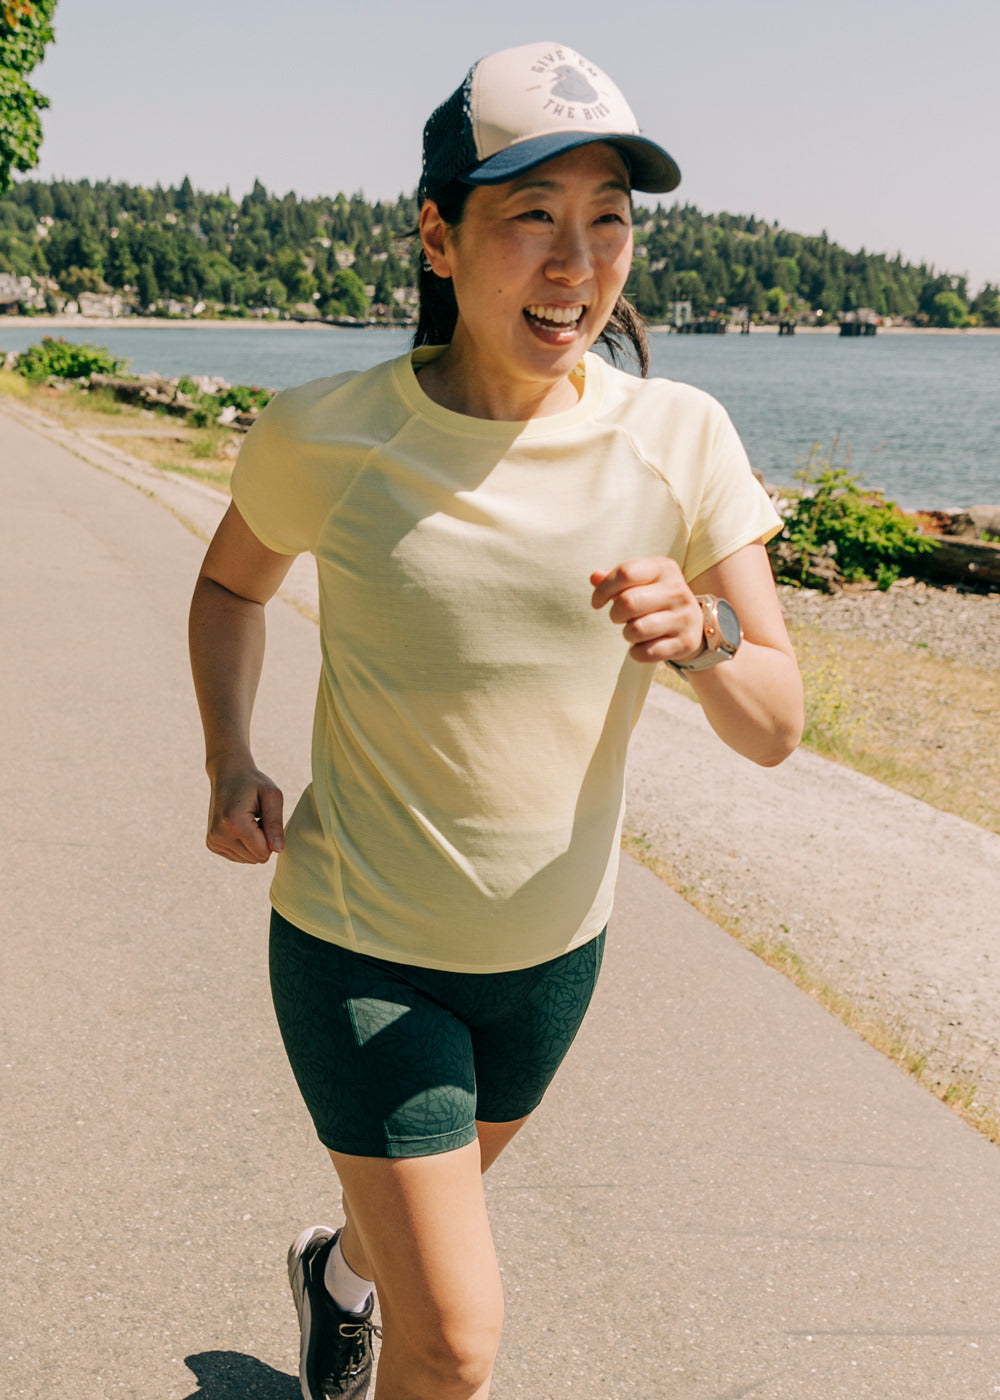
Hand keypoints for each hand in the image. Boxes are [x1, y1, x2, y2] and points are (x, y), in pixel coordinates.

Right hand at [206, 758, 284, 863]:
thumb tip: (278, 850)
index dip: (271, 837)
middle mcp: (219, 835)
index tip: (265, 817)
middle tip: (257, 818)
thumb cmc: (253, 783)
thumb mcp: (272, 796)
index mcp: (234, 823)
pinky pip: (238, 857)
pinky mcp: (211, 844)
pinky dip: (244, 844)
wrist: (227, 774)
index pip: (263, 852)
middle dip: (263, 841)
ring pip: (248, 860)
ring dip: (253, 843)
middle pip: (256, 858)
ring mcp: (213, 841)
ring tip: (248, 820)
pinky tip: (240, 825)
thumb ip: (276, 824)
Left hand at [590, 557, 704, 664]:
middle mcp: (677, 590)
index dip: (603, 589)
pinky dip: (637, 652)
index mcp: (664, 568)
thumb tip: (595, 578)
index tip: (597, 602)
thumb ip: (617, 578)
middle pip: (628, 602)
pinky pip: (647, 652)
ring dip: (627, 634)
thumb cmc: (657, 598)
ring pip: (636, 630)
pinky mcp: (686, 642)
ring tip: (634, 630)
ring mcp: (684, 617)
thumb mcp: (641, 581)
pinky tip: (643, 645)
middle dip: (615, 614)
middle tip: (619, 618)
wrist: (695, 623)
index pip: (625, 573)